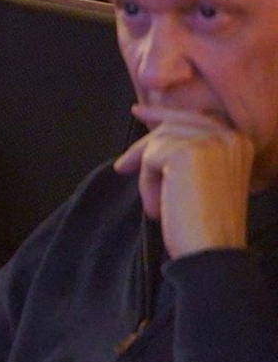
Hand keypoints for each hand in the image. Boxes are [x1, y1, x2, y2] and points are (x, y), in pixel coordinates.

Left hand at [115, 104, 252, 258]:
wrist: (211, 250)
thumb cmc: (205, 223)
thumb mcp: (202, 180)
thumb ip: (189, 153)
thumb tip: (154, 135)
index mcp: (239, 141)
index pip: (195, 117)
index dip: (163, 115)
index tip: (138, 111)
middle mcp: (229, 135)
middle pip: (173, 126)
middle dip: (144, 146)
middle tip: (122, 167)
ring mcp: (210, 141)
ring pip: (157, 143)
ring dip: (149, 176)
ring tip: (158, 206)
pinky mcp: (186, 152)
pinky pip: (149, 159)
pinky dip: (147, 184)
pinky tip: (157, 208)